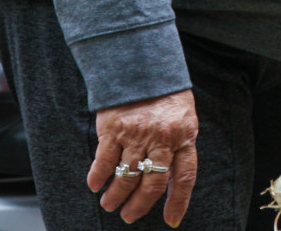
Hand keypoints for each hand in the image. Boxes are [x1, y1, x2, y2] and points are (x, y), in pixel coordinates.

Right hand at [89, 89, 198, 225]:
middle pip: (152, 183)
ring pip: (127, 176)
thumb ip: (178, 144)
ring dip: (116, 195)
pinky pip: (104, 161)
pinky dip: (98, 177)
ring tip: (109, 204)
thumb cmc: (165, 94)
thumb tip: (170, 177)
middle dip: (140, 205)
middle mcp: (162, 138)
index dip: (178, 200)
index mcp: (184, 135)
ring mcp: (137, 134)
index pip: (185, 176)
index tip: (172, 220)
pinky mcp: (114, 128)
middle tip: (129, 215)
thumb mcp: (182, 117)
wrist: (143, 65)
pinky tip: (95, 185)